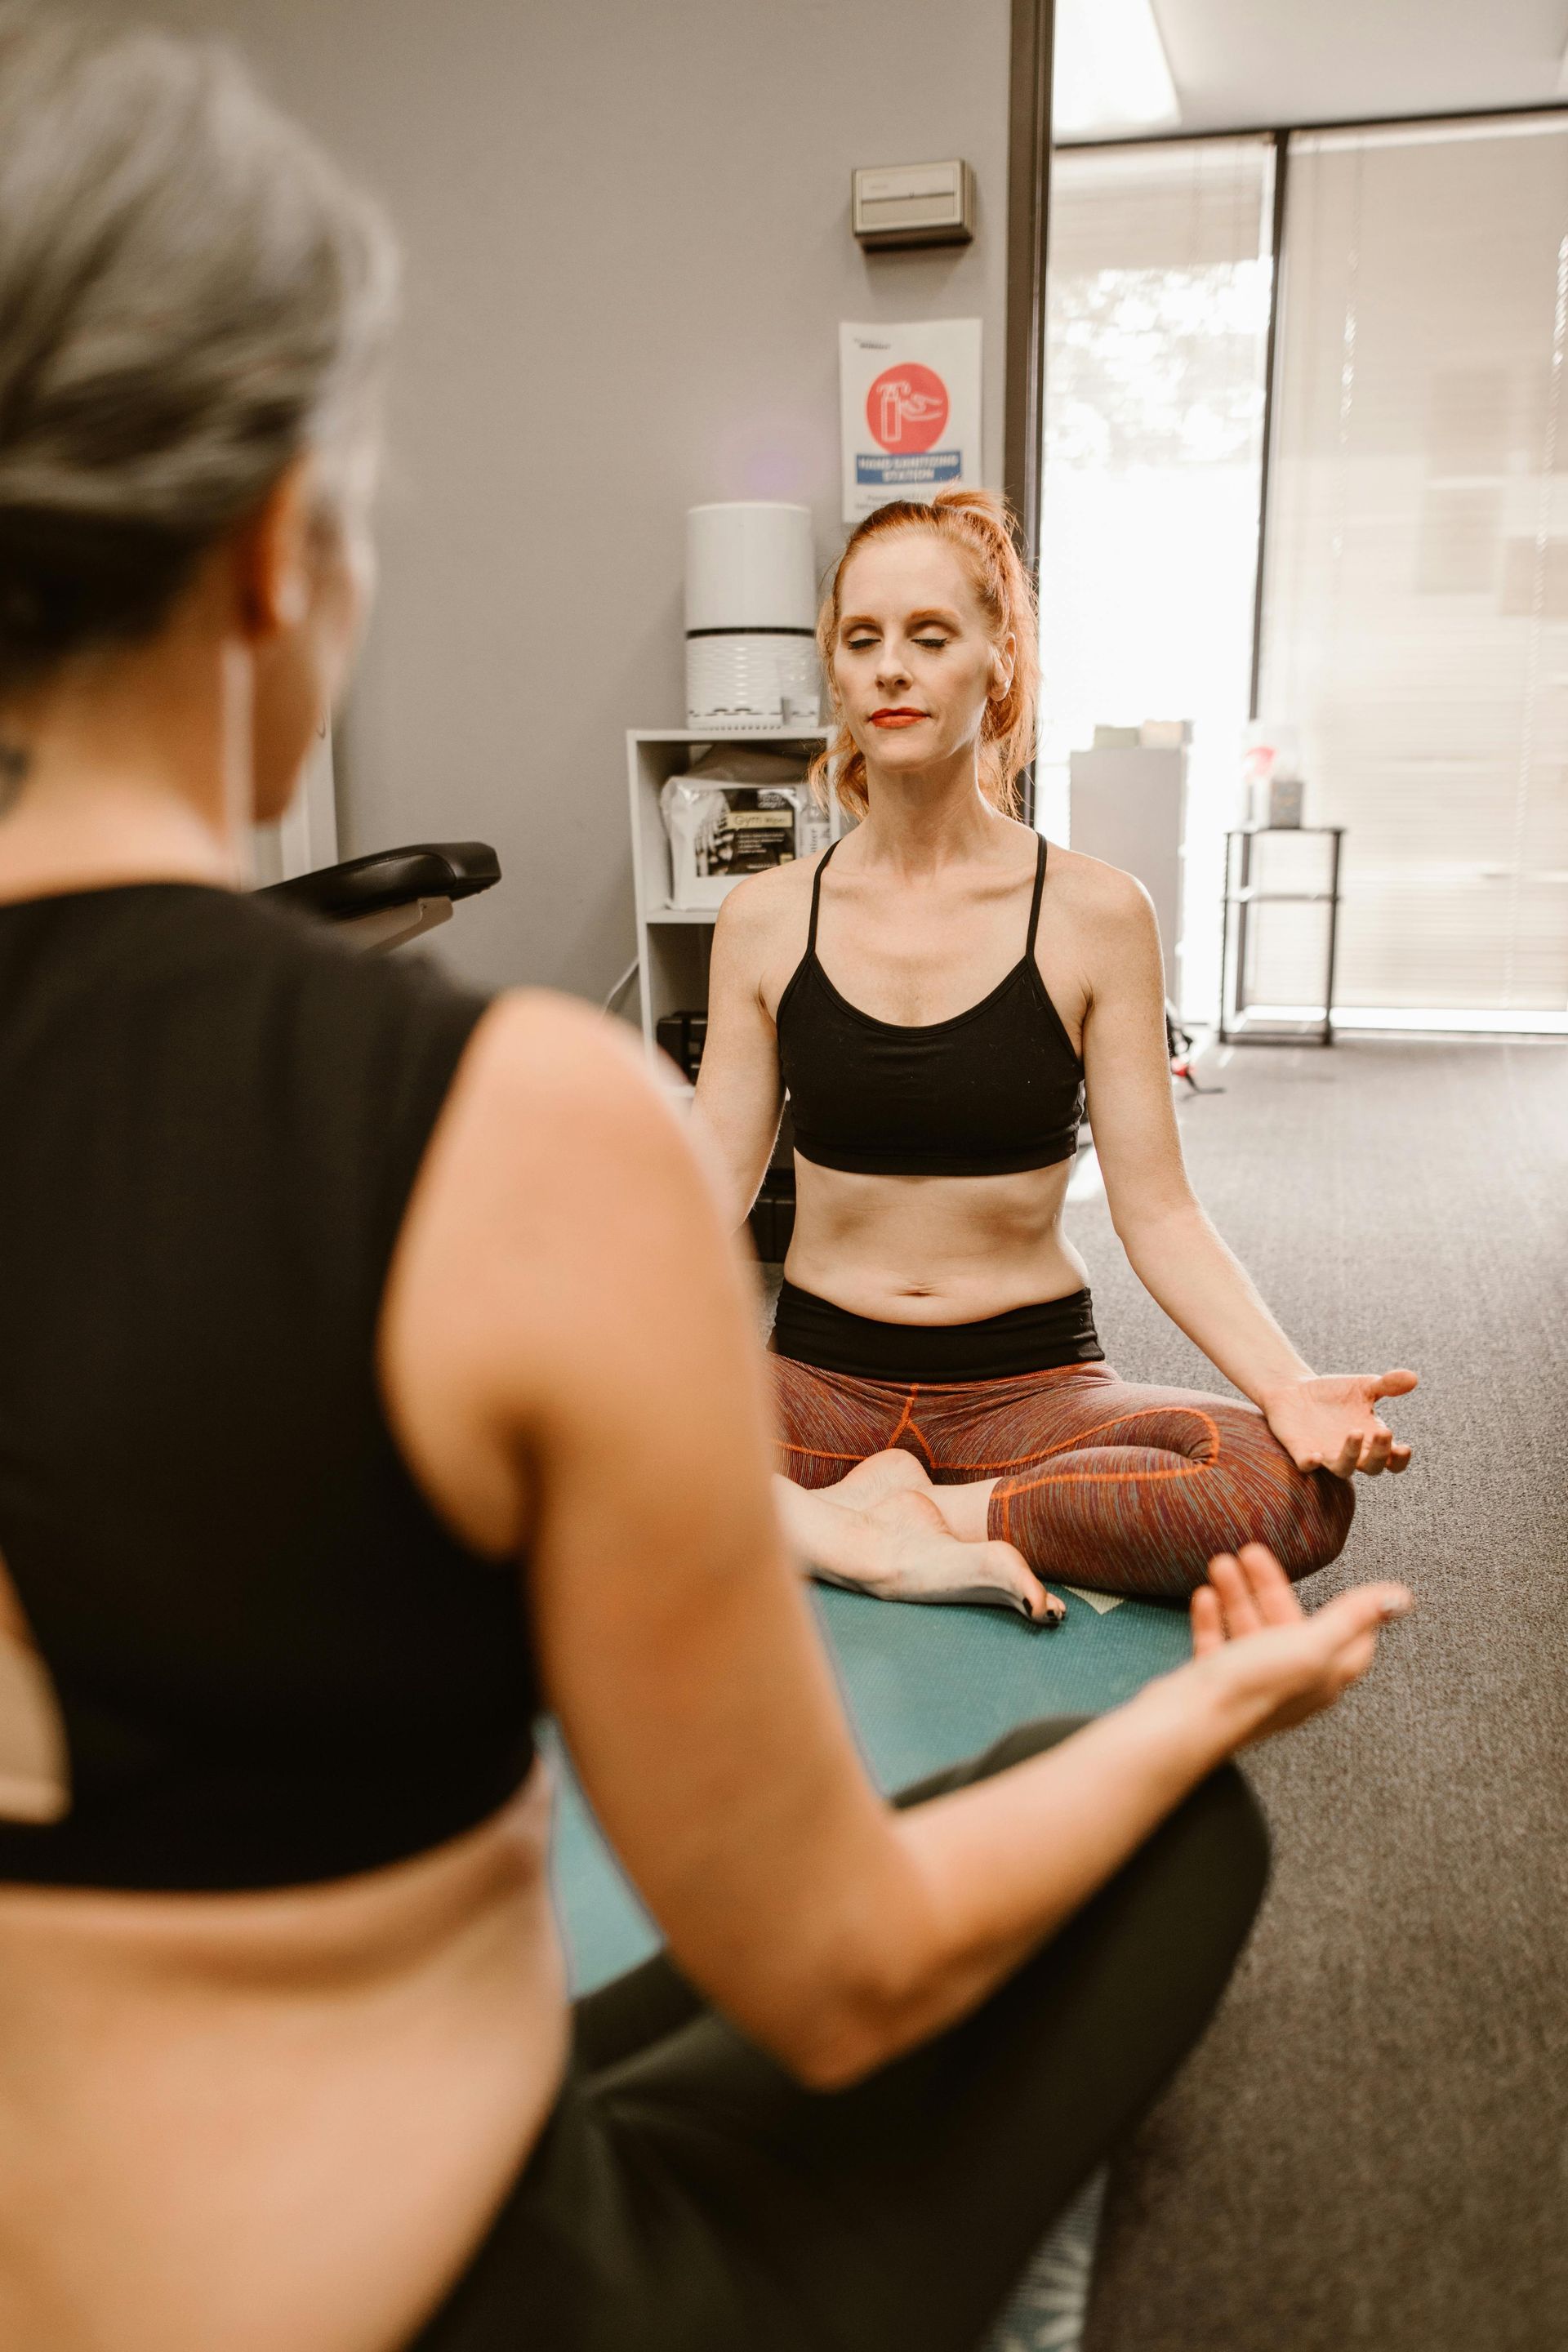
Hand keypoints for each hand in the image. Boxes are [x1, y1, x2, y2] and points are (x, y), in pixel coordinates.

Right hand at [1190, 1543, 1411, 1744]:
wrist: (1190, 1721)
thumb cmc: (1254, 1687)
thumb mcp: (1312, 1645)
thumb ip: (1353, 1617)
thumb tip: (1403, 1597)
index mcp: (1323, 1676)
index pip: (1352, 1643)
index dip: (1351, 1613)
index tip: (1345, 1584)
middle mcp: (1291, 1682)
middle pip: (1290, 1626)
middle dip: (1271, 1587)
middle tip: (1252, 1552)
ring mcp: (1252, 1683)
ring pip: (1251, 1630)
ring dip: (1238, 1595)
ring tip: (1222, 1564)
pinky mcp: (1218, 1683)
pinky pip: (1218, 1645)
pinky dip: (1214, 1618)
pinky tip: (1205, 1596)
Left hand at [1259, 1368, 1417, 1477]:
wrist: (1295, 1389)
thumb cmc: (1334, 1393)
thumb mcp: (1363, 1385)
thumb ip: (1387, 1385)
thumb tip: (1413, 1378)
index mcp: (1370, 1440)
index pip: (1391, 1461)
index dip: (1399, 1460)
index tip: (1405, 1447)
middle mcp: (1351, 1453)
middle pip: (1371, 1467)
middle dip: (1379, 1453)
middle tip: (1383, 1431)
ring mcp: (1326, 1455)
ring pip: (1343, 1470)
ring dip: (1350, 1456)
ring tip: (1354, 1432)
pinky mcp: (1302, 1451)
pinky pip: (1306, 1466)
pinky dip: (1311, 1464)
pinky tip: (1315, 1457)